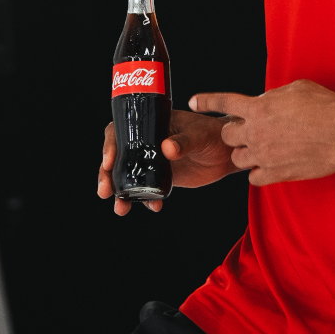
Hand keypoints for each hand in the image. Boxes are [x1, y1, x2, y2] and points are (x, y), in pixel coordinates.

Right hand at [97, 109, 241, 214]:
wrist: (229, 153)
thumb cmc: (214, 134)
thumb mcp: (199, 135)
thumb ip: (184, 141)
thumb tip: (167, 148)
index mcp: (151, 125)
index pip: (121, 131)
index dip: (110, 145)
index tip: (109, 161)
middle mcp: (148, 143)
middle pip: (118, 158)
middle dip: (107, 175)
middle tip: (105, 191)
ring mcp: (153, 162)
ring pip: (129, 178)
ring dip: (121, 194)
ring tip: (121, 208)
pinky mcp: (163, 178)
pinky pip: (147, 191)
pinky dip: (146, 200)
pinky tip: (154, 207)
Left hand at [191, 79, 334, 185]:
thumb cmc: (326, 106)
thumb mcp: (297, 89)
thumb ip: (273, 97)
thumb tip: (266, 102)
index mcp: (259, 108)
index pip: (223, 102)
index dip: (206, 101)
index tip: (194, 101)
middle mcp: (256, 131)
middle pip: (227, 134)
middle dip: (235, 131)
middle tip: (250, 130)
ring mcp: (264, 155)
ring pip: (237, 158)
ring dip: (245, 152)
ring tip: (262, 148)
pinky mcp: (276, 174)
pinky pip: (253, 178)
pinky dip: (258, 172)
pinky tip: (269, 165)